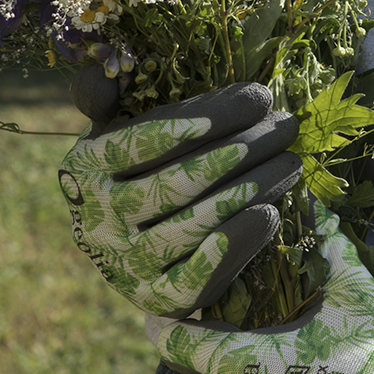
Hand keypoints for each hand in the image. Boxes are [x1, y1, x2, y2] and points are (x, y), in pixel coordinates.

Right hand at [58, 83, 301, 317]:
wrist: (130, 251)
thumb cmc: (133, 176)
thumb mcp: (112, 134)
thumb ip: (103, 99)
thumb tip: (105, 74)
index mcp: (83, 170)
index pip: (141, 141)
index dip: (194, 120)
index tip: (250, 99)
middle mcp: (97, 220)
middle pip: (176, 182)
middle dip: (241, 148)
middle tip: (285, 125)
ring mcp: (127, 264)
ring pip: (194, 223)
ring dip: (250, 189)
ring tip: (290, 162)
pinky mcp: (159, 299)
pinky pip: (199, 275)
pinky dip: (235, 244)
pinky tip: (270, 213)